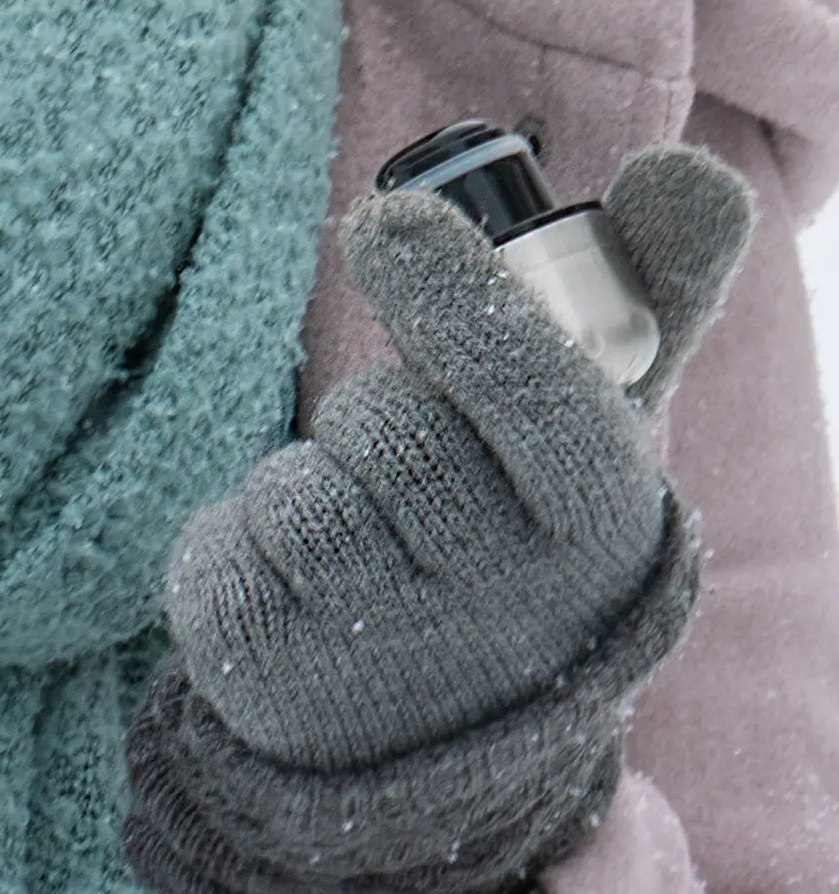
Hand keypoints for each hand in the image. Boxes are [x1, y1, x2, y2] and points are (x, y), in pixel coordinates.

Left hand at [125, 143, 752, 893]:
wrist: (436, 726)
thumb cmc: (512, 533)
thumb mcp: (596, 430)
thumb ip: (651, 294)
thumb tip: (677, 167)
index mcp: (594, 516)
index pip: (524, 382)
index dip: (450, 295)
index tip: (383, 223)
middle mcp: (495, 598)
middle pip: (385, 426)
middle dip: (373, 417)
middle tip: (402, 469)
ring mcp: (378, 653)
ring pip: (294, 490)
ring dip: (300, 483)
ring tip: (353, 537)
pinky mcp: (270, 679)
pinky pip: (216, 547)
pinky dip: (231, 540)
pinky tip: (287, 585)